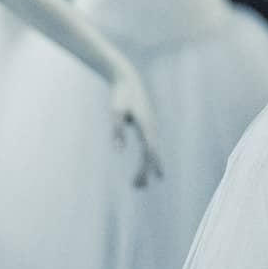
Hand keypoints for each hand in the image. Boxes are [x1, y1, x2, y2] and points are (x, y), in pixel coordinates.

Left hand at [110, 63, 163, 189]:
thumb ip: (117, 130)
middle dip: (146, 171)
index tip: (152, 179)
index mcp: (145, 125)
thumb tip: (118, 150)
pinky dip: (147, 160)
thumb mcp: (115, 112)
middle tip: (138, 188)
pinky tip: (143, 169)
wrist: (127, 81)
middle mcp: (150, 128)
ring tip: (137, 185)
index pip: (150, 150)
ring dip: (146, 168)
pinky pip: (149, 148)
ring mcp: (150, 127)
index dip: (151, 165)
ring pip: (151, 152)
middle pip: (151, 154)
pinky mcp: (146, 127)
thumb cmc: (120, 96)